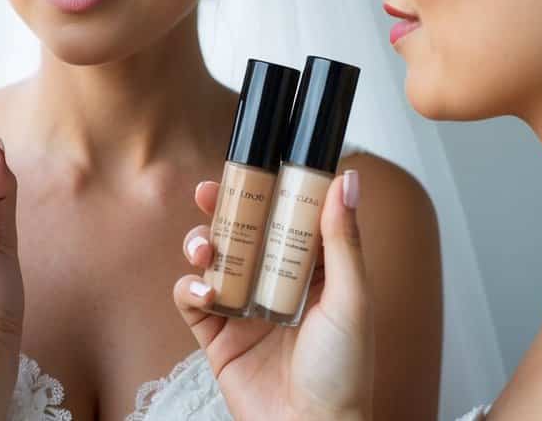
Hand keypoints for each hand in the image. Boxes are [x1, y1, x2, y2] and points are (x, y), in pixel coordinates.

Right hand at [173, 171, 372, 420]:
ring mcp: (242, 307)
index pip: (284, 218)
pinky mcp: (215, 334)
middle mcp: (273, 284)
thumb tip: (347, 181)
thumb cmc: (344, 373)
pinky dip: (190, 286)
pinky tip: (204, 291)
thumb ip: (343, 240)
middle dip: (223, 208)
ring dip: (201, 244)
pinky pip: (191, 297)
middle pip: (241, 231)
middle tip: (210, 193)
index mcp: (310, 272)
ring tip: (205, 250)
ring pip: (211, 258)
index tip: (254, 167)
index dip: (267, 190)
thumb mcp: (352, 299)